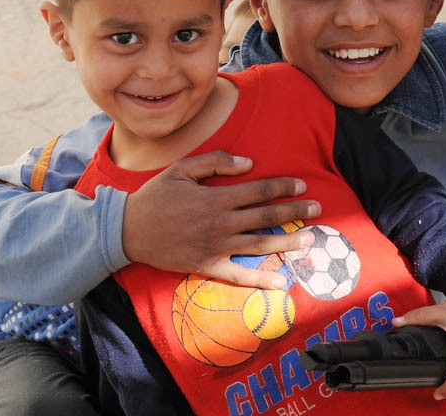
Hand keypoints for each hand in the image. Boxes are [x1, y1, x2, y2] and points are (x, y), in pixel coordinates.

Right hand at [121, 151, 320, 289]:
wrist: (127, 230)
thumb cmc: (155, 197)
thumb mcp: (182, 169)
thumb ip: (216, 163)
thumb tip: (249, 163)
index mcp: (216, 197)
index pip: (259, 190)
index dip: (283, 186)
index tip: (302, 184)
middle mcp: (221, 223)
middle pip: (266, 216)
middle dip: (295, 211)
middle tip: (318, 209)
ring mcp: (215, 247)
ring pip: (260, 245)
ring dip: (288, 242)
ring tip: (310, 239)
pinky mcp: (207, 266)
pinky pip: (239, 276)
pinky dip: (260, 280)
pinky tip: (281, 282)